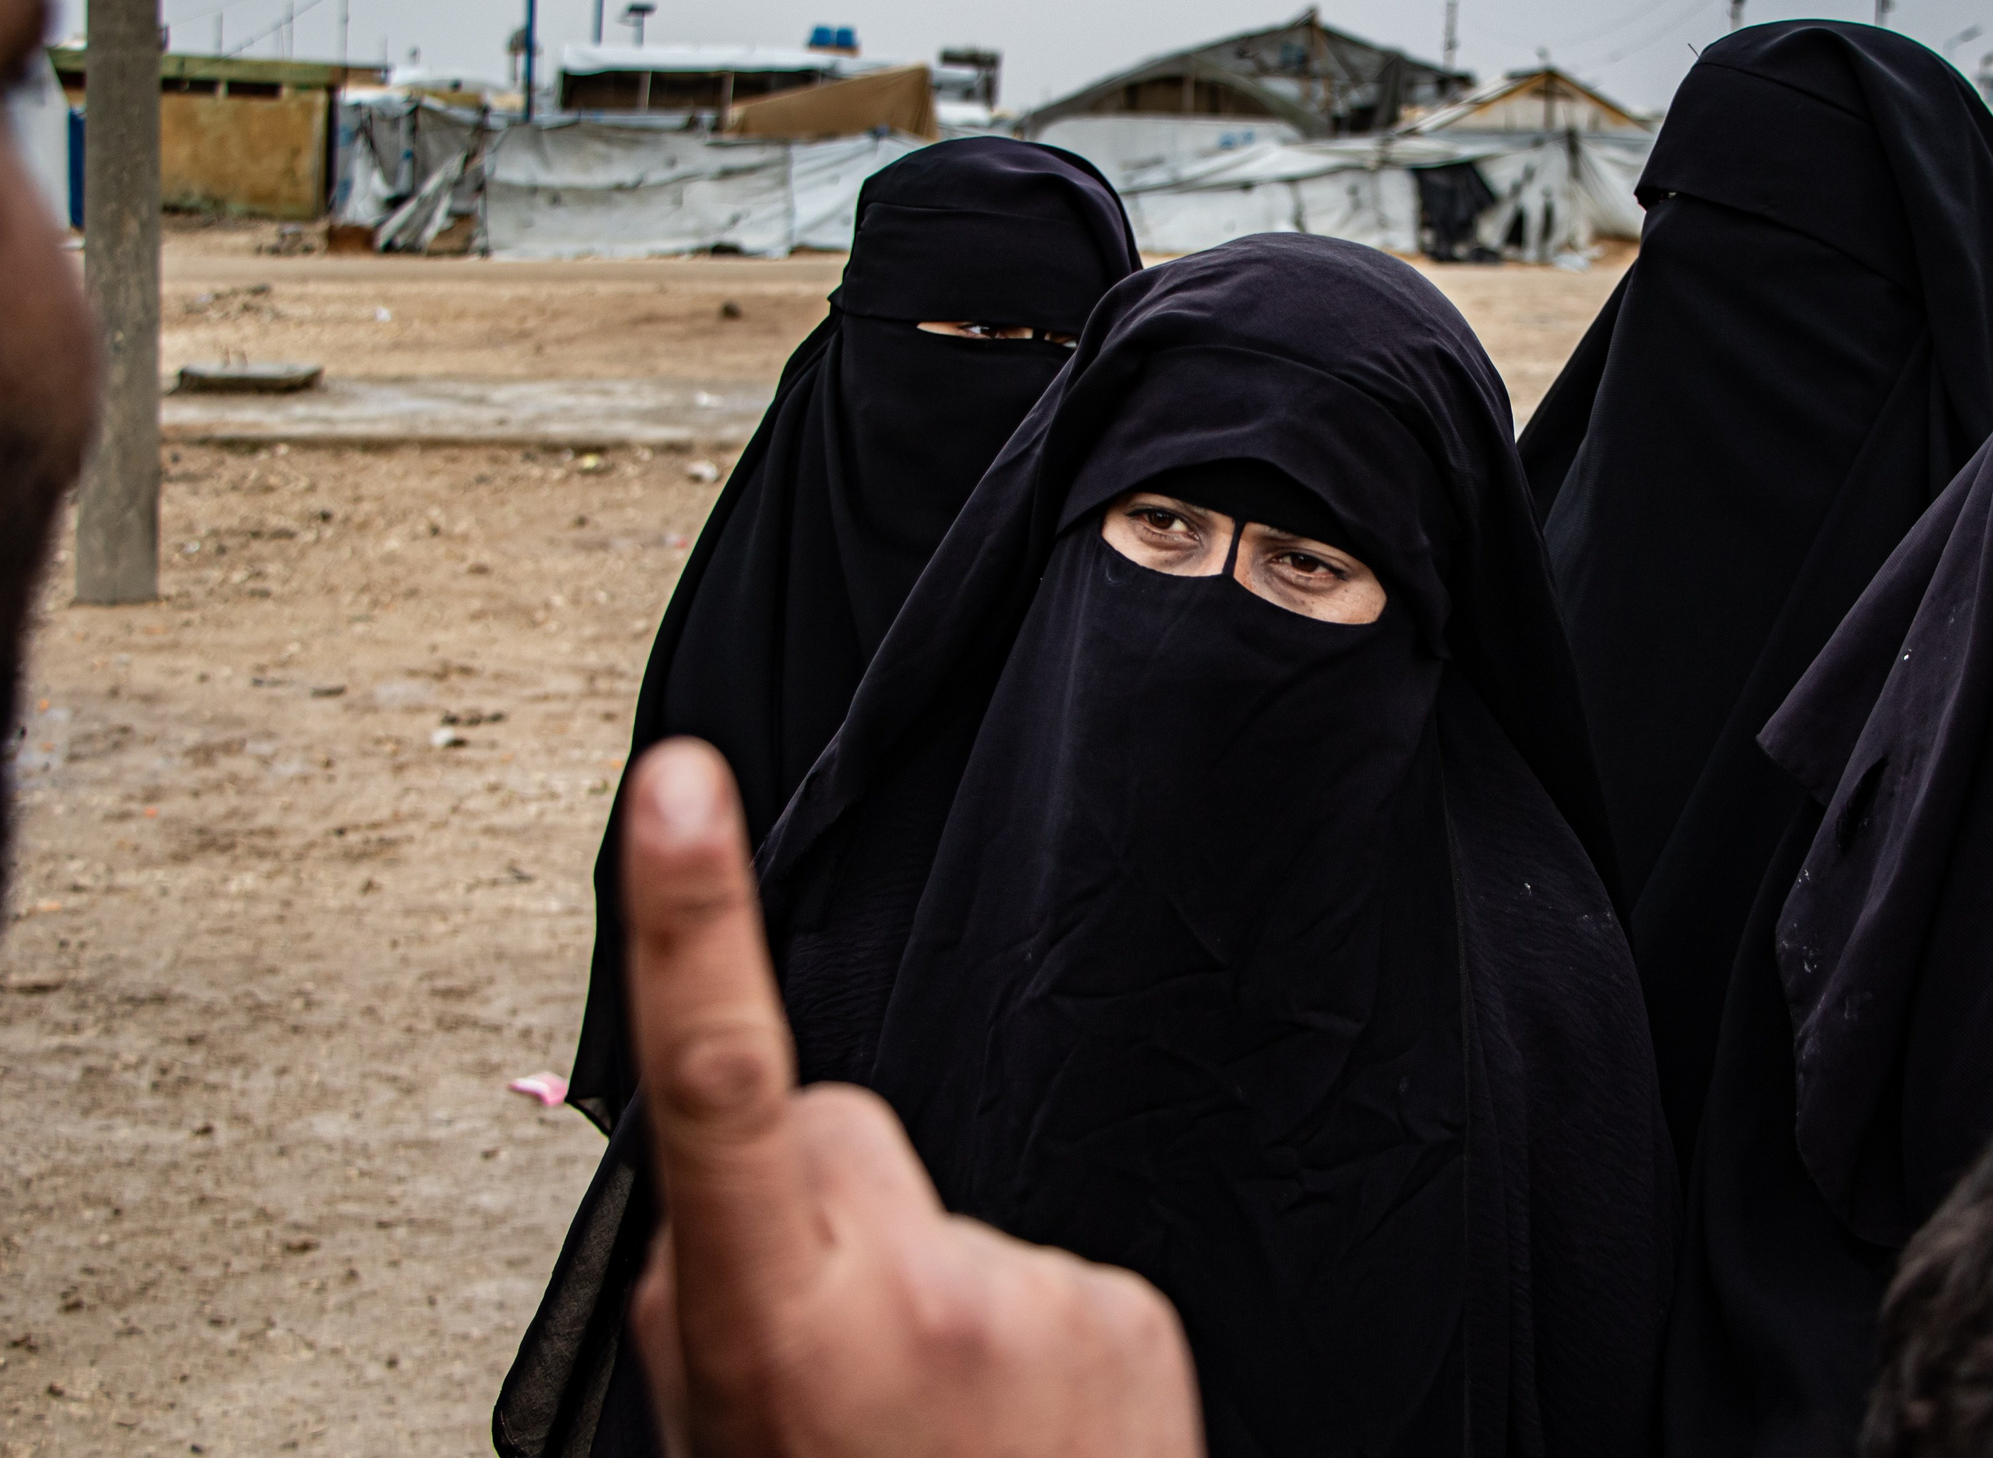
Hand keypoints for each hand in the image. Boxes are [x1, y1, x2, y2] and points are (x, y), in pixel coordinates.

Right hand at [620, 738, 1205, 1457]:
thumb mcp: (723, 1432)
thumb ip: (711, 1289)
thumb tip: (729, 1179)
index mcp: (780, 1327)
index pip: (722, 1082)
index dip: (692, 924)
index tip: (678, 788)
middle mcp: (916, 1292)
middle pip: (841, 1126)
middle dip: (825, 1205)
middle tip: (843, 1361)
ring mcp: (1035, 1295)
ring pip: (944, 1206)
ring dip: (931, 1286)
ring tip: (940, 1426)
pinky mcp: (1126, 1307)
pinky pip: (1038, 1261)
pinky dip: (1020, 1326)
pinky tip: (1014, 1427)